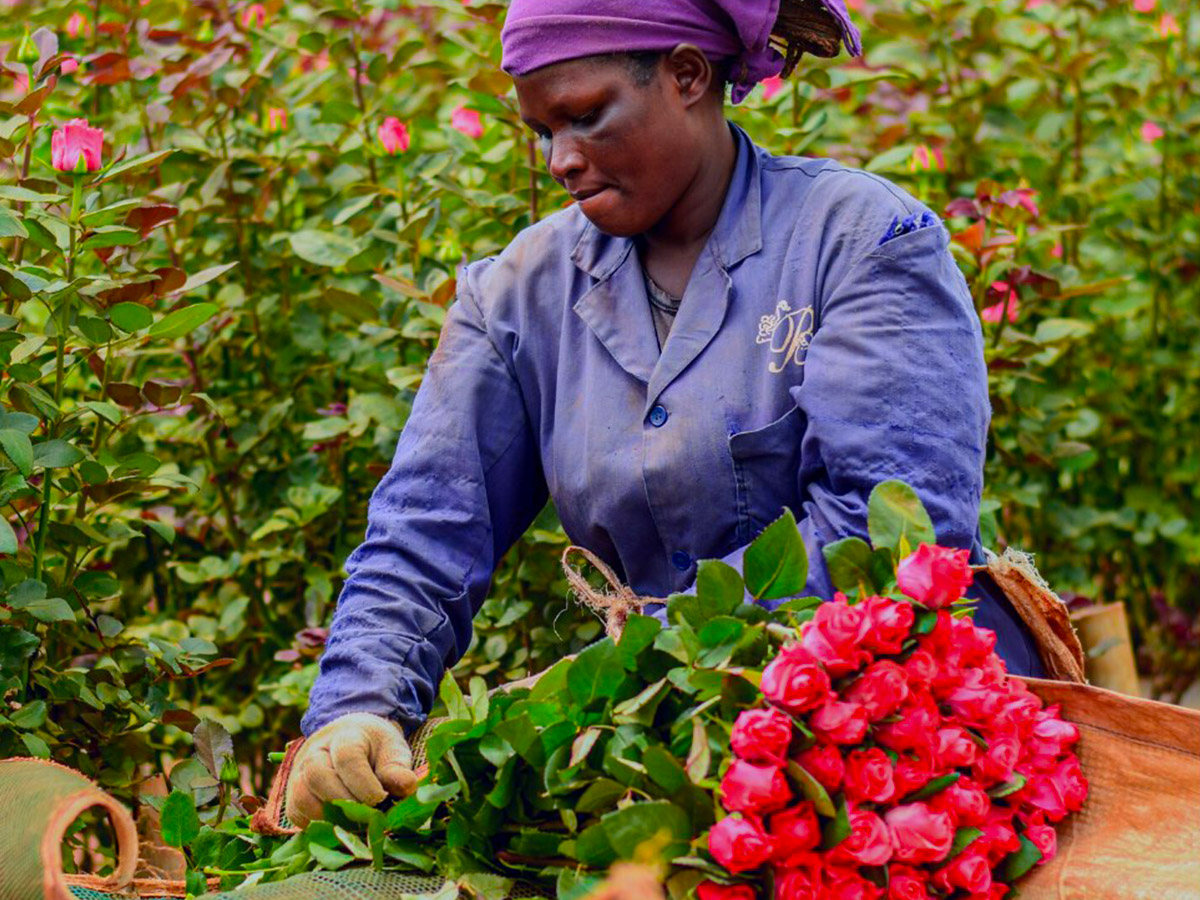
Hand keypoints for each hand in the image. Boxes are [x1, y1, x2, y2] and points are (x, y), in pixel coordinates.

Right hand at [285, 712, 418, 827]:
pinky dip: (317, 826)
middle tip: (368, 815)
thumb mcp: (393, 750)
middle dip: (346, 802)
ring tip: (354, 824)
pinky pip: (296, 814)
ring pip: (302, 797)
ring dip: (329, 817)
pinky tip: (339, 826)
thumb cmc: (374, 748)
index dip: (363, 783)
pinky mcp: (293, 794)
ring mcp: (299, 772)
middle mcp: (315, 752)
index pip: (347, 757)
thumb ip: (398, 768)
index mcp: (345, 736)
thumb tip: (408, 786)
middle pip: (318, 776)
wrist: (350, 740)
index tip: (380, 799)